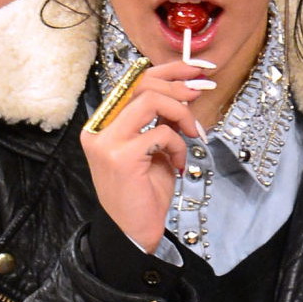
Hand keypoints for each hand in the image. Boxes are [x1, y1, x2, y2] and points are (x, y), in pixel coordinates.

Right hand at [80, 61, 210, 251]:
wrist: (133, 233)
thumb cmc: (144, 193)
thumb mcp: (155, 150)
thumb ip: (161, 121)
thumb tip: (187, 90)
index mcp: (104, 124)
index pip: (135, 82)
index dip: (169, 70)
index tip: (197, 68)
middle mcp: (100, 129)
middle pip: (142, 84)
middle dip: (179, 83)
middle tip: (202, 90)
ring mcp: (107, 142)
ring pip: (151, 100)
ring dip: (180, 112)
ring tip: (193, 132)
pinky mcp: (121, 156)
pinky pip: (160, 133)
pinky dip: (178, 145)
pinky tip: (178, 164)